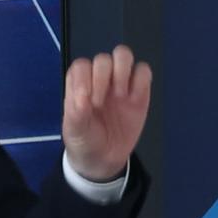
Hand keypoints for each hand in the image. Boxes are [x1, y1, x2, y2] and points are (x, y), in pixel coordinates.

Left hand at [60, 43, 153, 183]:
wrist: (103, 160)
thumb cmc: (84, 140)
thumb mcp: (74, 131)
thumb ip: (76, 112)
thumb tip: (83, 96)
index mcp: (79, 84)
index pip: (82, 66)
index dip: (85, 79)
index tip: (86, 101)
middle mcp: (100, 79)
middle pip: (104, 58)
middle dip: (103, 77)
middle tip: (101, 103)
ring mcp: (120, 84)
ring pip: (124, 56)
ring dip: (122, 72)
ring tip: (120, 96)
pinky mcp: (139, 93)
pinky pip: (143, 73)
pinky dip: (140, 82)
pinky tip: (132, 100)